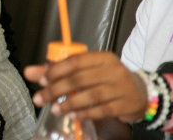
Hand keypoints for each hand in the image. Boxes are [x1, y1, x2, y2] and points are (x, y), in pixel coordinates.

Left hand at [24, 52, 147, 122]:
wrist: (142, 93)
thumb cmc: (108, 79)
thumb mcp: (87, 71)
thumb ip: (58, 71)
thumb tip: (30, 72)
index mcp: (102, 57)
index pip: (74, 61)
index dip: (55, 71)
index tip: (40, 80)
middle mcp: (113, 70)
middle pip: (79, 79)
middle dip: (56, 89)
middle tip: (40, 98)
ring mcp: (121, 87)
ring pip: (91, 95)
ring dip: (69, 104)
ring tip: (55, 109)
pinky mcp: (126, 104)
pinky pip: (102, 110)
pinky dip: (85, 113)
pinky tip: (73, 116)